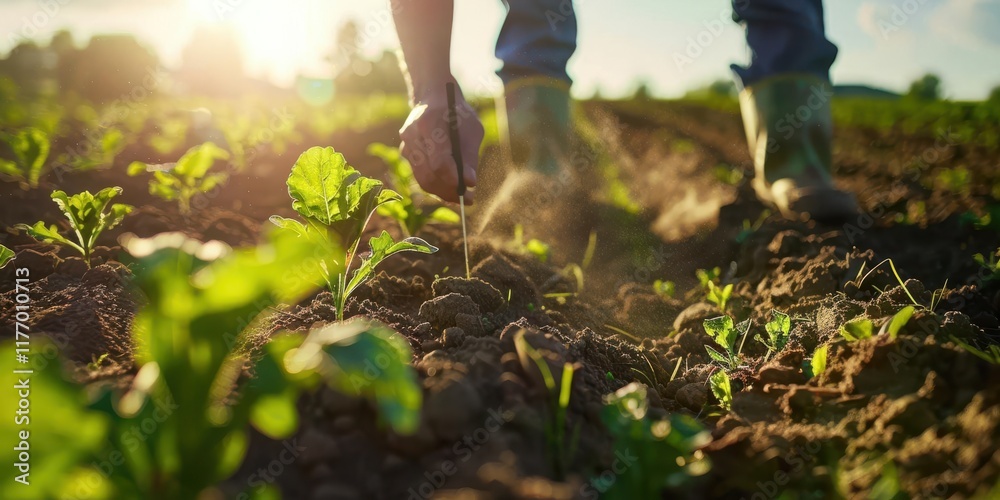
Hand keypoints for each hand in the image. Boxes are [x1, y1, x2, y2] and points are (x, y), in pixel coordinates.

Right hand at [399, 82, 482, 203]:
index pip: (439, 161)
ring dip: (444, 192)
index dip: (455, 178)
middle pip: (429, 174)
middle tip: (469, 198)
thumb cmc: (456, 112)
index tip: (472, 187)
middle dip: (450, 190)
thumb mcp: (471, 127)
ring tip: (463, 196)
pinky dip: (437, 185)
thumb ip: (469, 154)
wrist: (433, 97)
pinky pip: (421, 175)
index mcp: (429, 123)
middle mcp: (412, 135)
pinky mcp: (406, 153)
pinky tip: (451, 187)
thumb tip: (470, 182)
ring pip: (423, 179)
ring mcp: (406, 144)